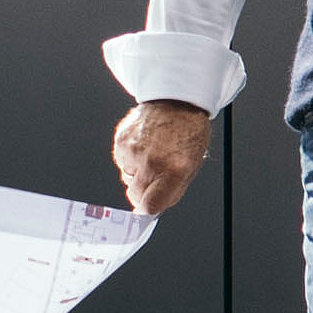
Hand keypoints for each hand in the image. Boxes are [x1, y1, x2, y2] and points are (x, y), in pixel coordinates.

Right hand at [112, 98, 212, 214]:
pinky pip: (122, 162)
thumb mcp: (191, 166)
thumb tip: (152, 209)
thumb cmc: (188, 133)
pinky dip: (131, 159)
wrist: (177, 103)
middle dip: (144, 192)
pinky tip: (144, 146)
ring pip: (127, 178)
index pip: (150, 205)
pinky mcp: (121, 141)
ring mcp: (133, 151)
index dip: (148, 209)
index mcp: (173, 170)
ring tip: (153, 155)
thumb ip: (172, 190)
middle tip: (155, 177)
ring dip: (137, 174)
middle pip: (135, 195)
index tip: (147, 208)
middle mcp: (151, 162)